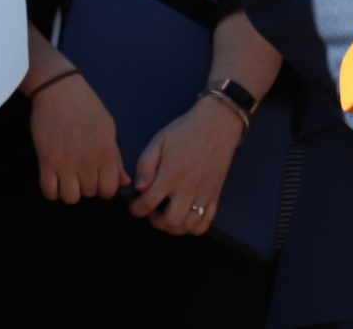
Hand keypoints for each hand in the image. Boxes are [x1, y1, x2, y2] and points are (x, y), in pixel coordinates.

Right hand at [29, 73, 127, 203]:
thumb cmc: (87, 106)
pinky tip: (54, 179)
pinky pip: (49, 191)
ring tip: (68, 178)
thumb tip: (124, 181)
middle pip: (90, 194)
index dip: (105, 189)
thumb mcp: (108, 129)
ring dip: (69, 191)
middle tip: (82, 174)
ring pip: (70, 197)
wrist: (60, 90)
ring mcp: (66, 163)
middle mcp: (88, 161)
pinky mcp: (47, 162)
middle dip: (87, 188)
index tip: (99, 180)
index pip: (110, 189)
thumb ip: (116, 158)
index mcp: (107, 152)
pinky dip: (51, 191)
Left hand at [127, 95, 243, 235]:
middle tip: (152, 211)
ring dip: (174, 226)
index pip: (147, 204)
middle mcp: (188, 188)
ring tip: (168, 214)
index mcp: (171, 174)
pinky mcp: (215, 194)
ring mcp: (204, 193)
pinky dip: (194, 227)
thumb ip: (145, 165)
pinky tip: (186, 216)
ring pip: (188, 226)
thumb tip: (140, 189)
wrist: (217, 124)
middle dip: (155, 222)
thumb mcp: (159, 141)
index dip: (135, 209)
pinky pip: (206, 222)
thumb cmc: (185, 131)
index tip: (134, 204)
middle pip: (170, 221)